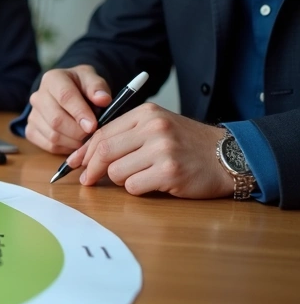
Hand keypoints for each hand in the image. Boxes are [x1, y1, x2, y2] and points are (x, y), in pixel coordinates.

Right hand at [26, 65, 113, 153]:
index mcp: (52, 79)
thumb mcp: (92, 79)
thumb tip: (103, 99)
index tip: (93, 125)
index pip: (65, 97)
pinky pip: (49, 145)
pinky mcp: (31, 131)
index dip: (80, 112)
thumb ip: (98, 87)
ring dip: (74, 141)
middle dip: (78, 131)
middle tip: (93, 134)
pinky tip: (77, 141)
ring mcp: (32, 115)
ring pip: (53, 135)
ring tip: (88, 138)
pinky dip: (66, 148)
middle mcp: (37, 97)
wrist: (69, 93)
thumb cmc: (82, 86)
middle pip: (56, 120)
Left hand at [66, 102, 233, 198]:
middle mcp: (154, 128)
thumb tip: (85, 155)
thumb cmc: (187, 145)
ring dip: (120, 180)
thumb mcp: (158, 128)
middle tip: (89, 180)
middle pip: (103, 151)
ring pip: (116, 171)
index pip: (102, 132)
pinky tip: (153, 183)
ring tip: (139, 176)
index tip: (75, 164)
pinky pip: (133, 186)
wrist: (229, 156)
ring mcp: (162, 149)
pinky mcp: (169, 172)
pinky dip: (137, 189)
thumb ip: (125, 135)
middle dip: (92, 168)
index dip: (84, 151)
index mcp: (147, 113)